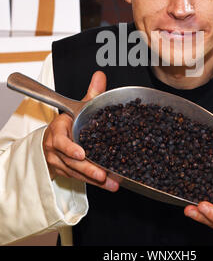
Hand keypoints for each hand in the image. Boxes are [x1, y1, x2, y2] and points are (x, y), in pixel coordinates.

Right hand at [42, 71, 118, 191]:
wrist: (52, 139)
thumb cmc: (67, 123)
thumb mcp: (76, 108)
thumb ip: (90, 95)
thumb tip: (100, 75)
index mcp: (57, 132)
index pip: (60, 141)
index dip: (70, 148)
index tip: (81, 153)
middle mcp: (56, 150)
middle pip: (71, 162)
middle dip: (87, 169)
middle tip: (102, 174)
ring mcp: (60, 163)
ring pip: (76, 173)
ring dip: (94, 179)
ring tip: (111, 182)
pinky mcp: (67, 173)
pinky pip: (80, 179)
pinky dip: (95, 182)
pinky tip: (110, 184)